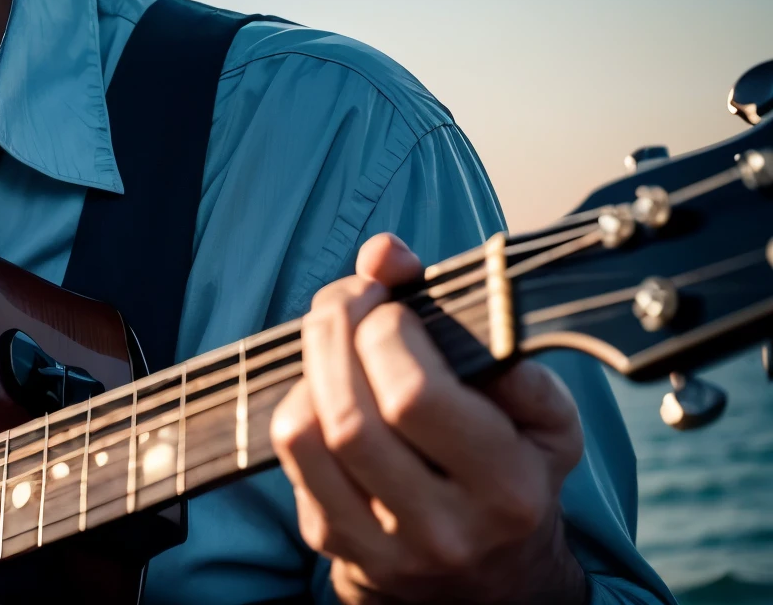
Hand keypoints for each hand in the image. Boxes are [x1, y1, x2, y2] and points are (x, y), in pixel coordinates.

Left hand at [269, 234, 588, 604]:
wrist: (491, 575)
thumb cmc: (515, 466)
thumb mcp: (538, 407)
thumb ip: (480, 325)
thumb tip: (389, 255)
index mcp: (506, 489)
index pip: (416, 397)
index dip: (388, 332)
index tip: (391, 299)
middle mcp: (442, 527)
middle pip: (352, 416)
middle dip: (337, 333)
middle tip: (348, 295)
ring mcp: (380, 543)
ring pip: (306, 437)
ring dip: (309, 366)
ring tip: (336, 335)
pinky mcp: (332, 541)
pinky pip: (289, 458)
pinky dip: (297, 402)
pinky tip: (325, 385)